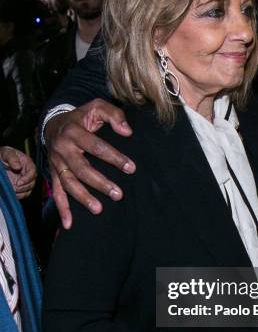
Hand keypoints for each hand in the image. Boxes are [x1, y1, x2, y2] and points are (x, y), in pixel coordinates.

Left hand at [0, 147, 36, 198]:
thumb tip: (18, 166)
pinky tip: (12, 193)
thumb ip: (12, 158)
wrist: (0, 160)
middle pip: (32, 183)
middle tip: (14, 187)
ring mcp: (25, 181)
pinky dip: (19, 195)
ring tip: (12, 190)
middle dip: (23, 187)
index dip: (27, 178)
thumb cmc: (4, 155)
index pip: (33, 172)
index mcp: (27, 163)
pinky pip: (24, 194)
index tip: (19, 182)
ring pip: (28, 190)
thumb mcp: (7, 153)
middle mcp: (28, 173)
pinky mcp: (21, 187)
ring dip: (21, 192)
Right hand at [44, 99, 135, 228]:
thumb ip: (114, 114)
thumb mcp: (96, 107)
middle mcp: (63, 149)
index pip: (96, 146)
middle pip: (82, 169)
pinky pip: (57, 193)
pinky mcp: (54, 174)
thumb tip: (127, 131)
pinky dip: (62, 209)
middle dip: (100, 182)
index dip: (114, 157)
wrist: (53, 123)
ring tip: (99, 209)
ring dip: (83, 197)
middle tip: (118, 194)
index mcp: (74, 132)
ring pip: (69, 183)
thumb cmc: (82, 117)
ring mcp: (57, 163)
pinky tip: (70, 224)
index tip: (131, 168)